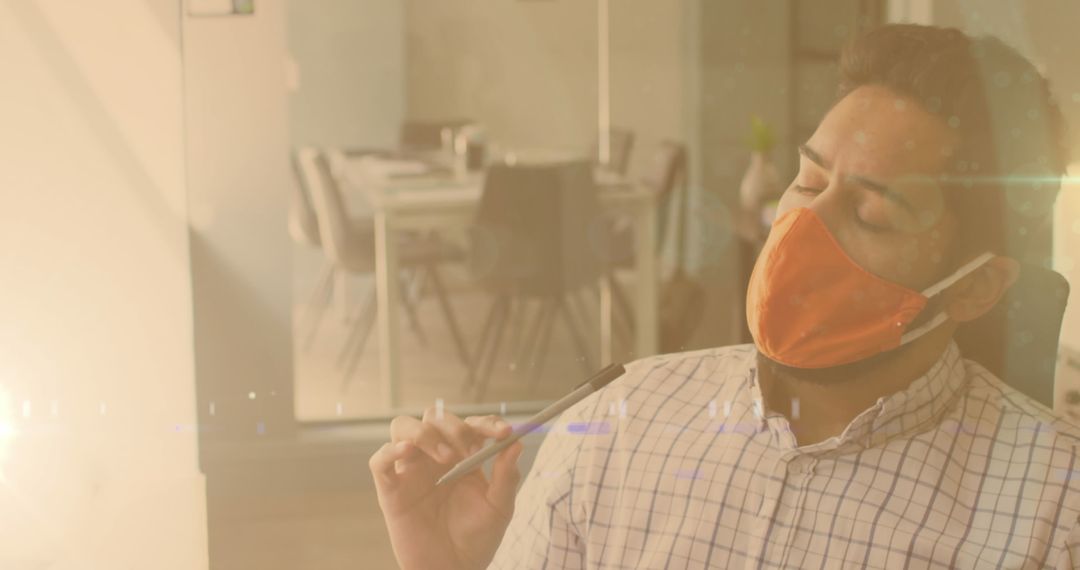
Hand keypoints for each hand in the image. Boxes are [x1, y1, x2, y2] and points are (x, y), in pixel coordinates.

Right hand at [369, 408, 524, 569]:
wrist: (454, 569)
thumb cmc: (477, 539)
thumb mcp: (499, 508)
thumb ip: (506, 476)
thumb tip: (517, 443)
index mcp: (462, 456)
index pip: (470, 424)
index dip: (487, 422)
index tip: (504, 432)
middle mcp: (434, 457)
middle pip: (435, 418)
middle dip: (456, 428)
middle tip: (472, 451)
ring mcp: (410, 470)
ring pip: (403, 427)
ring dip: (425, 433)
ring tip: (446, 457)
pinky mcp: (390, 490)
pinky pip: (379, 461)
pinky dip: (389, 450)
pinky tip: (406, 452)